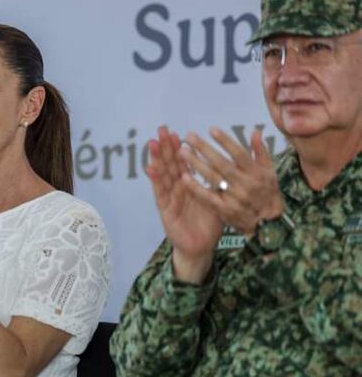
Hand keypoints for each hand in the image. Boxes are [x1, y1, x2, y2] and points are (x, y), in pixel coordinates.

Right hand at [147, 126, 222, 282]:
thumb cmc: (208, 225)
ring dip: (157, 158)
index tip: (178, 132)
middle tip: (162, 129)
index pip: (183, 163)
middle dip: (166, 147)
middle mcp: (177, 190)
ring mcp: (170, 198)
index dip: (180, 148)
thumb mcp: (216, 200)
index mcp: (189, 186)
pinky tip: (151, 168)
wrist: (200, 248)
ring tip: (153, 143)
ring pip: (163, 175)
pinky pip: (160, 193)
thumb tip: (226, 165)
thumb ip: (216, 183)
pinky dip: (155, 180)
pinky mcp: (165, 210)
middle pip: (170, 165)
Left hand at [178, 128, 284, 233]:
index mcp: (257, 173)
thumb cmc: (267, 192)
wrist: (268, 223)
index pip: (239, 154)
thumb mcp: (269, 171)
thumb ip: (261, 151)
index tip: (211, 129)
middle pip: (222, 163)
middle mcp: (246, 184)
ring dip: (196, 164)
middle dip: (205, 149)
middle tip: (189, 136)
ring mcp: (235, 198)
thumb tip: (255, 131)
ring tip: (182, 152)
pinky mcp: (224, 210)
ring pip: (213, 178)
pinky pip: (208, 197)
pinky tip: (184, 176)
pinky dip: (196, 187)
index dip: (226, 141)